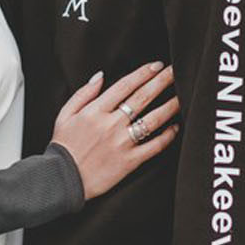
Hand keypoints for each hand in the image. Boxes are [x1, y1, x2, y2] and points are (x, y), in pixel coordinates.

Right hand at [51, 64, 178, 199]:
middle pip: (142, 97)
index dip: (143, 73)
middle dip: (161, 81)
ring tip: (182, 96)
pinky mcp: (129, 161)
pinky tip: (175, 128)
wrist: (62, 179)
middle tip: (176, 71)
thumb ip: (83, 93)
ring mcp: (122, 143)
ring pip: (152, 120)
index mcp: (95, 111)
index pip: (125, 85)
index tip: (157, 65)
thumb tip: (100, 76)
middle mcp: (111, 124)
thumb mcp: (65, 115)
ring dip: (170, 106)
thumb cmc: (63, 146)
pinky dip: (167, 137)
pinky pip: (153, 146)